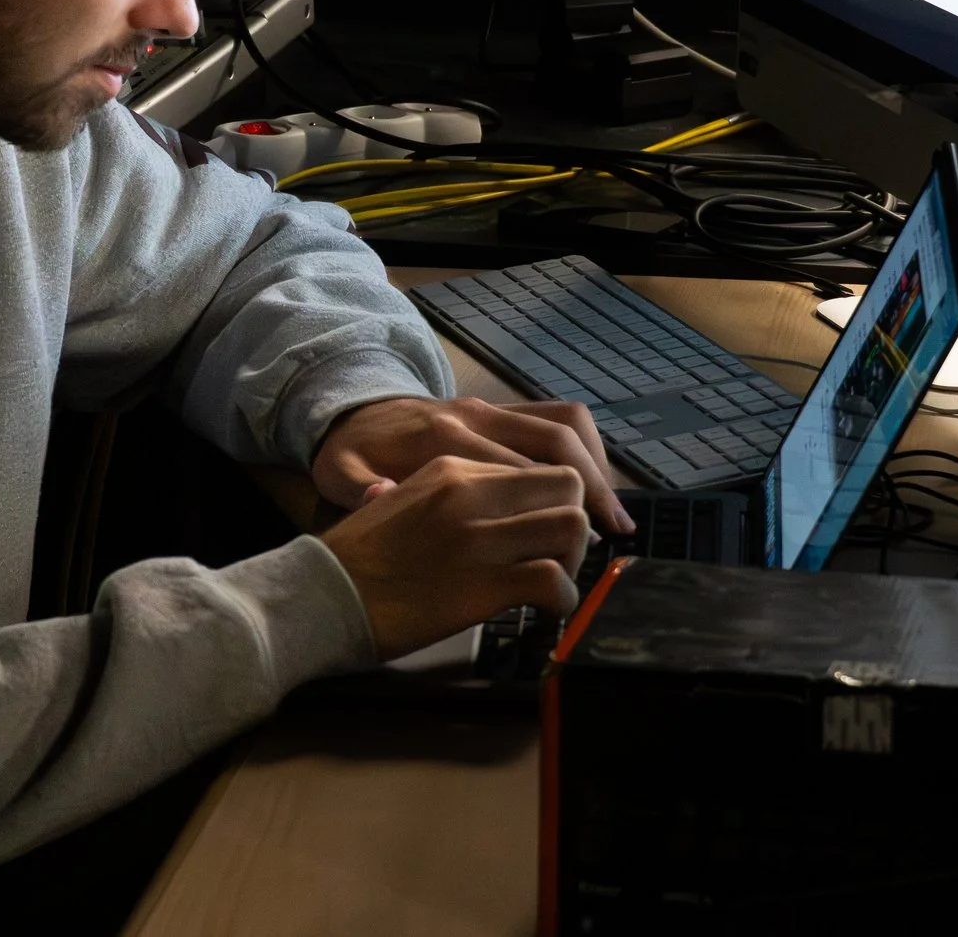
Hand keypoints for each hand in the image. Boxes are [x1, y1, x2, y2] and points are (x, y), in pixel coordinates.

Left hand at [311, 396, 631, 534]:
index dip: (548, 511)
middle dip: (590, 490)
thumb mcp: (342, 476)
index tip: (569, 552)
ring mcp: (489, 407)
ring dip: (599, 467)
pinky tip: (597, 486)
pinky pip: (557, 415)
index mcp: (440, 438)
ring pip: (565, 425)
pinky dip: (587, 448)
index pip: (515, 472)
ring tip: (615, 516)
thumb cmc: (352, 455)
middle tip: (611, 536)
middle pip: (552, 445)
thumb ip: (361, 489)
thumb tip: (380, 497)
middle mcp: (473, 415)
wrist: (349, 410)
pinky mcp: (497, 406)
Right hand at [318, 455, 592, 659]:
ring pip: (571, 526)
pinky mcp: (480, 585)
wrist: (318, 594)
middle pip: (567, 484)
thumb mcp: (399, 499)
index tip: (548, 530)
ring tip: (552, 582)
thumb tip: (477, 512)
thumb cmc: (355, 557)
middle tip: (558, 555)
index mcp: (450, 466)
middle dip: (575, 521)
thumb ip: (444, 496)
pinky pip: (553, 581)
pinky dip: (561, 600)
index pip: (535, 461)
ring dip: (572, 559)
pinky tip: (544, 611)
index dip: (554, 499)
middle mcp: (469, 491)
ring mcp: (476, 536)